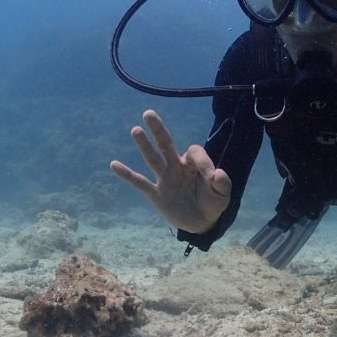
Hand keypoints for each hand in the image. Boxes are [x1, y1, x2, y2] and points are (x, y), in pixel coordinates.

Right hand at [110, 110, 230, 233]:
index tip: (212, 177)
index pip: (195, 152)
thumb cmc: (212, 203)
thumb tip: (218, 173)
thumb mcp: (223, 195)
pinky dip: (127, 175)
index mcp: (194, 163)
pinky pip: (140, 183)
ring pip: (153, 159)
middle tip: (149, 113)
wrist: (202, 223)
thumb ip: (222, 184)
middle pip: (166, 144)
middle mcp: (177, 166)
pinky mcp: (157, 195)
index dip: (203, 162)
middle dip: (158, 130)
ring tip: (136, 130)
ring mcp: (165, 179)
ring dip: (144, 146)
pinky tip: (114, 164)